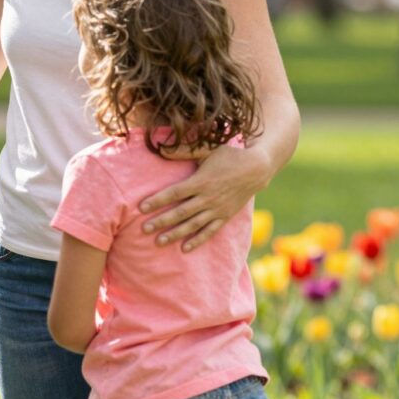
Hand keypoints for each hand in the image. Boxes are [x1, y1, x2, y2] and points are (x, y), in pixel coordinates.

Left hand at [138, 144, 272, 251]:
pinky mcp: (225, 216)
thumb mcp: (207, 149)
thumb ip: (185, 150)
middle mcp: (208, 197)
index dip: (157, 200)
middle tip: (144, 229)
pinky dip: (198, 240)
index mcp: (201, 181)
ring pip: (193, 225)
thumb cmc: (229, 156)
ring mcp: (217, 209)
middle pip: (180, 212)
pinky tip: (184, 248)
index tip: (141, 207)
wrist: (257, 169)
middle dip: (161, 221)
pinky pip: (210, 231)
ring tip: (158, 242)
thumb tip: (162, 149)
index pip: (174, 193)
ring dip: (175, 234)